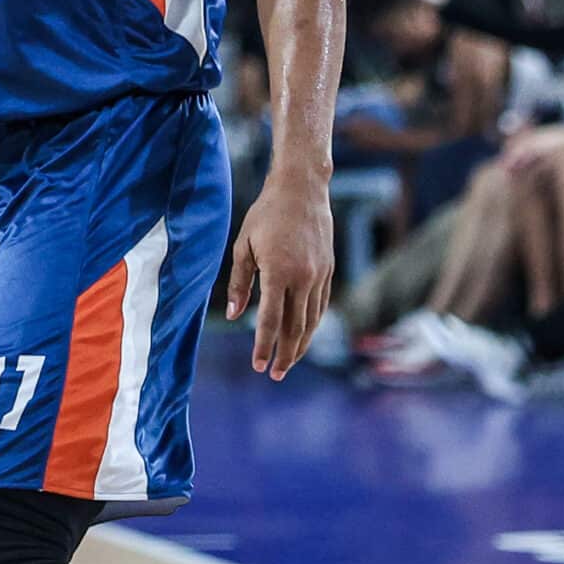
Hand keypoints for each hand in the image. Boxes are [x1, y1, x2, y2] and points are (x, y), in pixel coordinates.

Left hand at [225, 169, 334, 379]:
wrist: (302, 189)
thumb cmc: (266, 214)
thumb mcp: (244, 245)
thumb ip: (239, 282)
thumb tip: (235, 315)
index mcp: (278, 271)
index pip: (271, 320)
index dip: (264, 346)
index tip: (258, 365)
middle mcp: (302, 277)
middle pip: (295, 327)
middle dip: (285, 354)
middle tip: (275, 374)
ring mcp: (319, 274)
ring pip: (312, 320)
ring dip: (301, 344)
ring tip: (290, 362)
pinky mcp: (328, 269)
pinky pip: (321, 305)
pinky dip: (312, 324)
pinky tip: (303, 334)